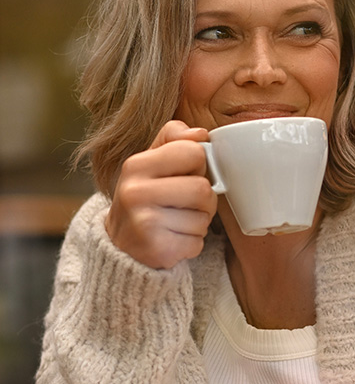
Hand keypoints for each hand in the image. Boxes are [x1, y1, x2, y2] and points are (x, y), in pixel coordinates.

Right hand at [105, 121, 217, 268]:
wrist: (120, 247)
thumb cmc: (145, 199)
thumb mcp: (151, 162)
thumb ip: (174, 139)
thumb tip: (201, 133)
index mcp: (136, 165)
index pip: (194, 152)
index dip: (198, 166)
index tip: (185, 176)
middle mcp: (135, 192)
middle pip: (203, 189)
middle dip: (203, 200)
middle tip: (185, 205)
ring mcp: (144, 223)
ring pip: (203, 218)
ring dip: (198, 223)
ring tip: (176, 222)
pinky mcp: (156, 250)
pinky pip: (197, 243)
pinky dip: (191, 244)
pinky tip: (172, 239)